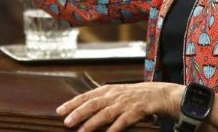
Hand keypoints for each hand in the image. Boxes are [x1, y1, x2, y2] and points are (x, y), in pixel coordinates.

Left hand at [56, 82, 182, 131]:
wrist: (158, 94)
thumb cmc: (133, 95)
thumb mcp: (115, 93)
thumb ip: (100, 100)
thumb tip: (80, 108)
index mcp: (107, 90)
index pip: (86, 96)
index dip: (72, 103)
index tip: (59, 111)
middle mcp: (114, 95)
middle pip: (93, 104)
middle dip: (78, 113)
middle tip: (66, 122)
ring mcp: (125, 103)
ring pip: (105, 113)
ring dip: (92, 123)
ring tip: (81, 131)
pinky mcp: (136, 111)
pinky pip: (123, 122)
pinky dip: (114, 129)